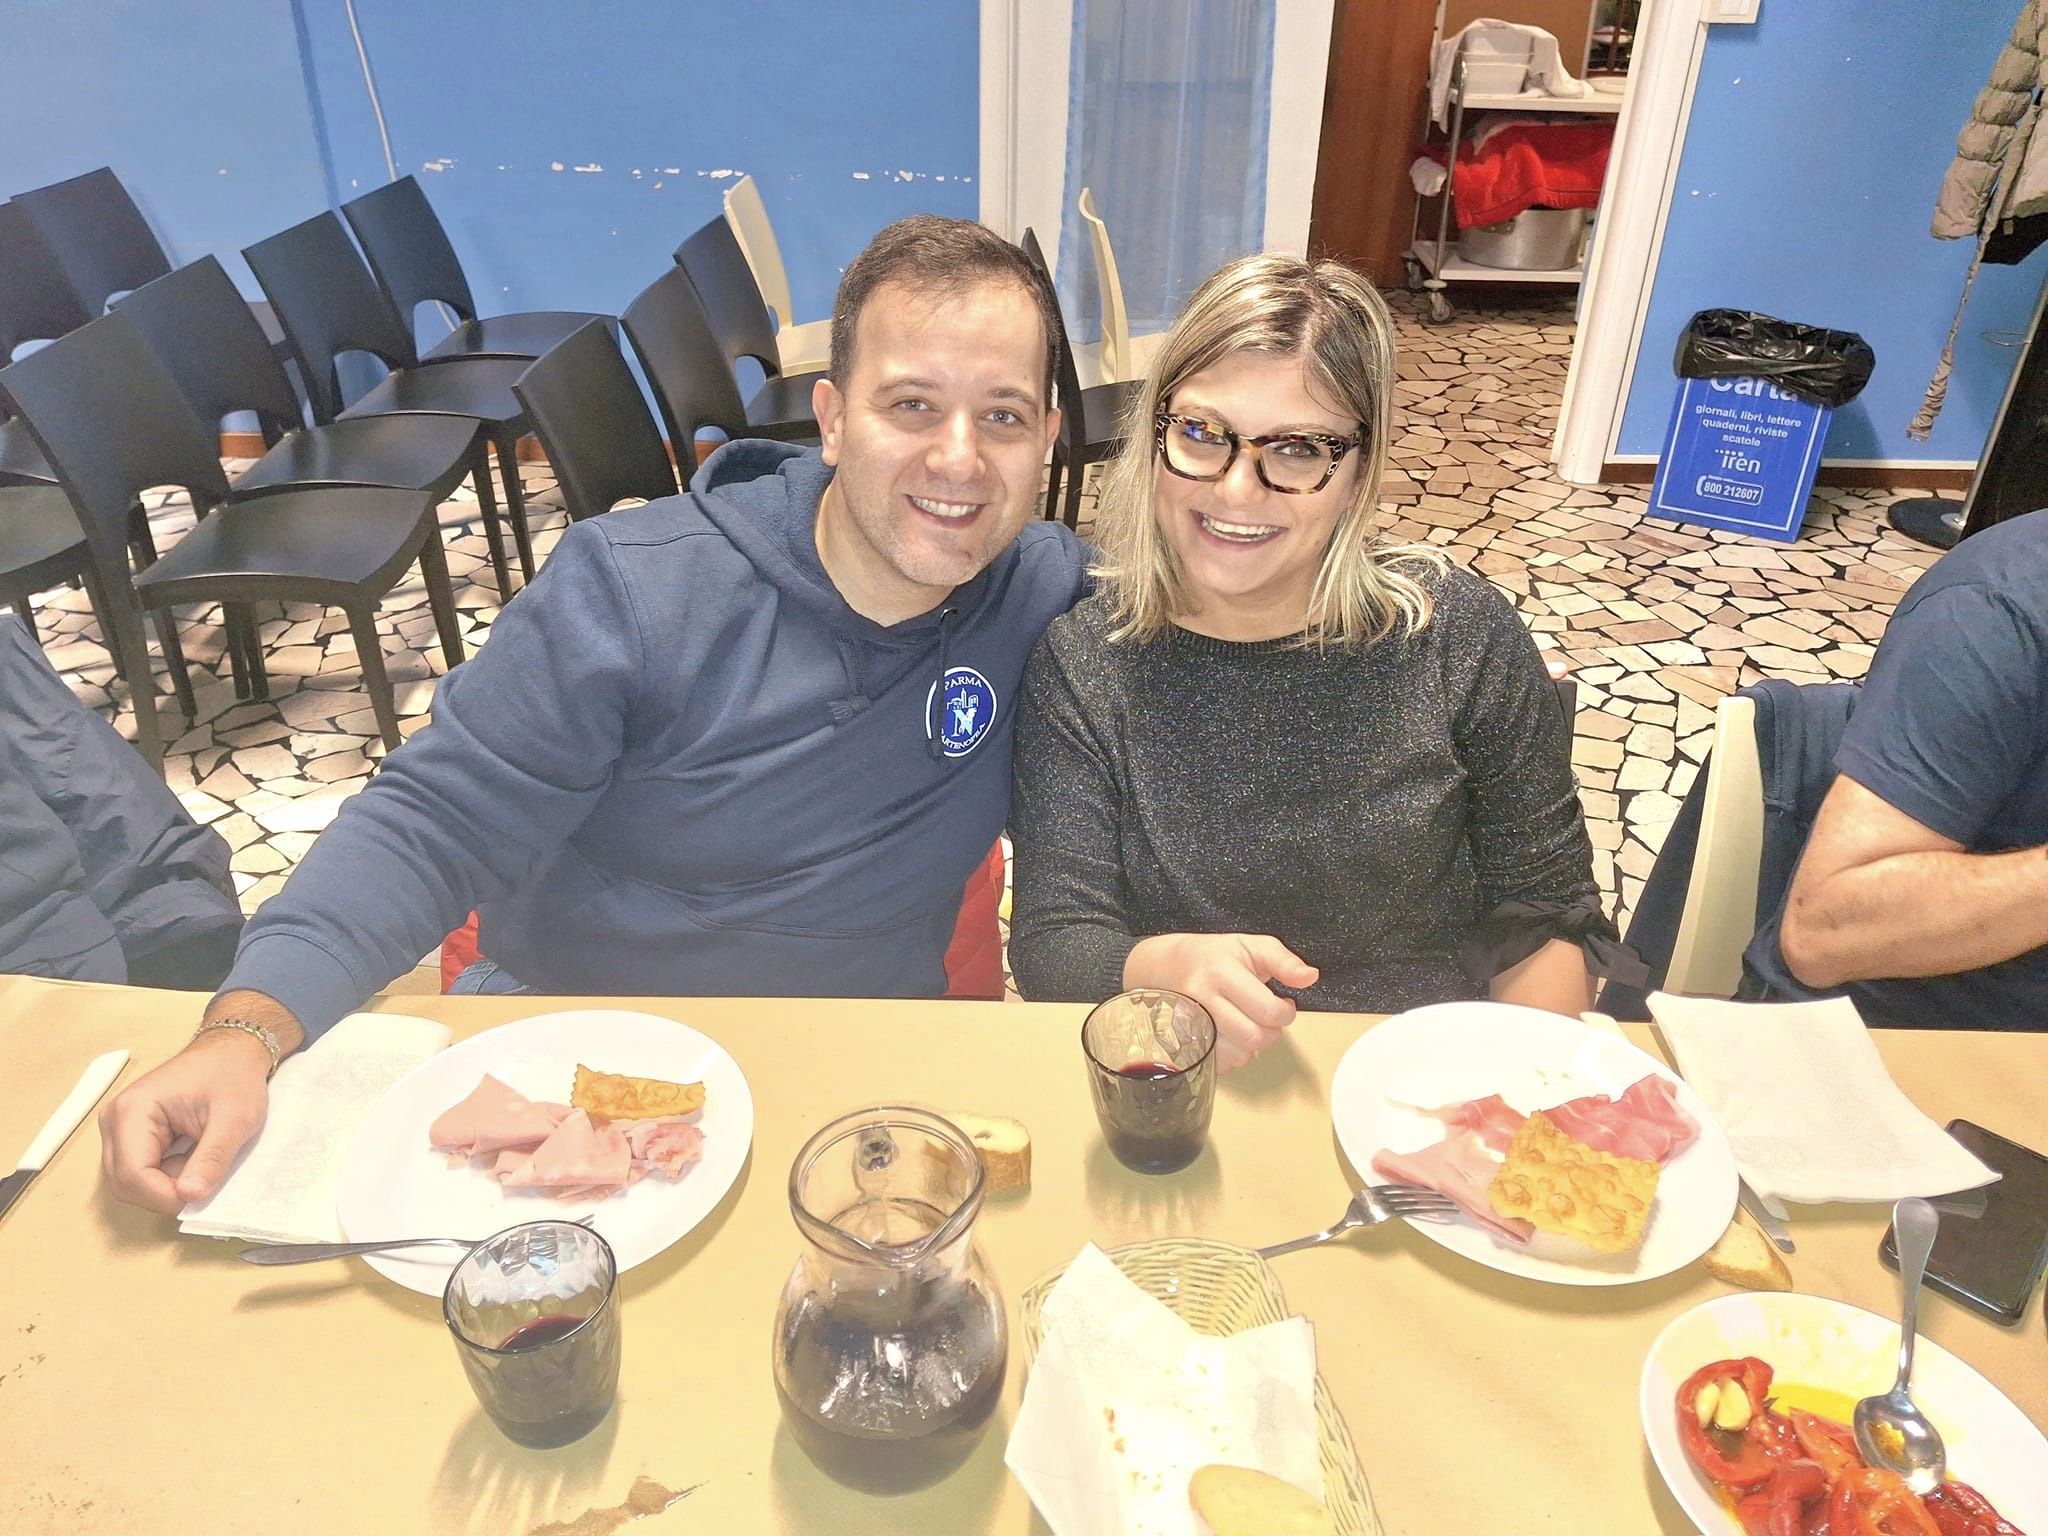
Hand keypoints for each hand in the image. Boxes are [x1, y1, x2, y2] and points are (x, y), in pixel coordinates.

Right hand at [99, 1028, 272, 1213]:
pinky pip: (139, 1172)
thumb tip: (189, 1196)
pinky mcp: (129, 1136)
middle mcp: (114, 1121)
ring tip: (200, 1160)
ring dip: (166, 1184)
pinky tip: (192, 1157)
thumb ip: (212, 1159)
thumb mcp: (235, 1120)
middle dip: (165, 1192)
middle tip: (204, 1179)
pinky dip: (166, 1175)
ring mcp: (118, 1129)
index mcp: (132, 1111)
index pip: (133, 1175)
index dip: (165, 1196)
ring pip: (131, 1182)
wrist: (230, 1053)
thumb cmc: (233, 1077)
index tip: (201, 1197)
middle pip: (125, 1184)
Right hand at [1123, 932, 1318, 1071]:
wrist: (1164, 967)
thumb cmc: (1212, 957)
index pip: (1269, 1011)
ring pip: (1239, 1057)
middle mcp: (1202, 1000)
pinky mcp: (1183, 1046)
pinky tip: (1229, 1035)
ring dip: (1252, 1046)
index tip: (1283, 1003)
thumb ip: (1283, 960)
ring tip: (1247, 1025)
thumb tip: (1310, 977)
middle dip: (1272, 1032)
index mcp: (1221, 972)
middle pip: (1255, 1038)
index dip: (1286, 1012)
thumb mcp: (1249, 946)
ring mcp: (1189, 1026)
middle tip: (1267, 1017)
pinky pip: (1221, 1065)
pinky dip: (1232, 1056)